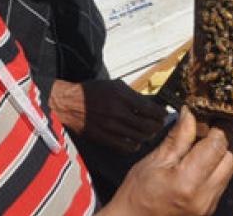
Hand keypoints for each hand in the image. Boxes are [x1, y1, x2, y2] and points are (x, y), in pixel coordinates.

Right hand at [49, 79, 166, 152]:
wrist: (69, 104)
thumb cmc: (92, 92)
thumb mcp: (115, 86)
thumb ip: (133, 95)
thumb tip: (151, 102)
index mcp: (121, 96)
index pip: (150, 108)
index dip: (161, 113)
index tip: (164, 114)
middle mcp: (118, 112)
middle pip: (148, 125)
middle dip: (158, 125)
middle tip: (160, 124)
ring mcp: (111, 127)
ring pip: (140, 137)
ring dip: (148, 135)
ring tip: (150, 132)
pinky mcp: (105, 138)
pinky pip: (126, 146)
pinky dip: (135, 145)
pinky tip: (136, 140)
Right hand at [101, 107, 232, 215]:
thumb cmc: (137, 193)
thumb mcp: (154, 161)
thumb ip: (178, 138)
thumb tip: (190, 114)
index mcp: (188, 182)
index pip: (217, 146)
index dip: (216, 128)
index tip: (207, 118)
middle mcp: (204, 196)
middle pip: (230, 159)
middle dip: (222, 142)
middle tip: (205, 132)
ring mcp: (208, 206)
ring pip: (228, 172)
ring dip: (219, 156)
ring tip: (200, 148)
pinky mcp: (209, 210)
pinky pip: (221, 183)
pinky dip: (214, 170)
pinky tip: (198, 165)